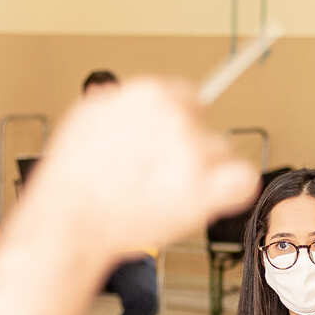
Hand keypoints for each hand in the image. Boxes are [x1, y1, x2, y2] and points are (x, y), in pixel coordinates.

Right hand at [30, 79, 257, 258]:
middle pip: (203, 125)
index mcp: (149, 95)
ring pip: (220, 152)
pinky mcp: (204, 192)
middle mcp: (175, 119)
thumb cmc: (73, 178)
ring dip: (203, 171)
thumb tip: (135, 99)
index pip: (188, 97)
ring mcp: (192, 155)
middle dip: (186, 146)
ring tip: (167, 191)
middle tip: (158, 172)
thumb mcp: (87, 116)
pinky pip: (244, 179)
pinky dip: (233, 187)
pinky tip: (213, 195)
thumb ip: (122, 102)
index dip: (176, 121)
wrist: (71, 219)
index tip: (169, 139)